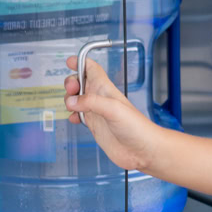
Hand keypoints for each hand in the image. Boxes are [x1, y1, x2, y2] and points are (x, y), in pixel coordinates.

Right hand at [64, 56, 158, 174]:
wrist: (142, 150)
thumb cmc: (136, 127)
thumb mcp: (113, 109)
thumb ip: (91, 102)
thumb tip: (71, 101)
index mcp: (106, 89)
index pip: (92, 69)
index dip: (81, 62)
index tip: (70, 61)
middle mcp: (100, 98)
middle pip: (81, 82)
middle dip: (71, 82)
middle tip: (71, 90)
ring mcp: (97, 112)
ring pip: (77, 99)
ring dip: (69, 99)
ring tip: (71, 106)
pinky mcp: (95, 126)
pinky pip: (78, 115)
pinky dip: (72, 115)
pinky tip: (74, 119)